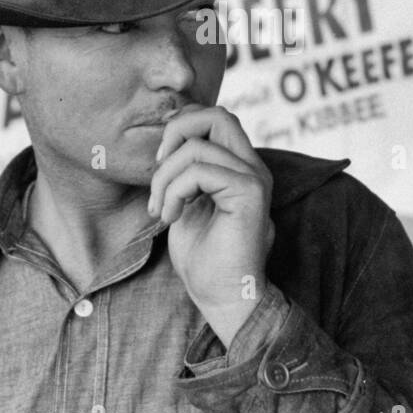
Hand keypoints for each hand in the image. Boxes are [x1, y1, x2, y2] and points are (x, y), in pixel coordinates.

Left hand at [148, 104, 274, 345]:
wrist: (223, 297)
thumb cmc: (203, 258)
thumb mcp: (186, 203)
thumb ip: (185, 172)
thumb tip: (169, 143)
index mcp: (239, 166)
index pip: (214, 118)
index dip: (180, 128)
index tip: (160, 165)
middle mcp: (252, 166)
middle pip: (216, 114)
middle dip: (175, 133)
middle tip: (158, 171)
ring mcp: (254, 178)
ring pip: (197, 146)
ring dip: (164, 178)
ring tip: (160, 209)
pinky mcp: (249, 193)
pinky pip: (199, 171)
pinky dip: (174, 192)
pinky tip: (170, 217)